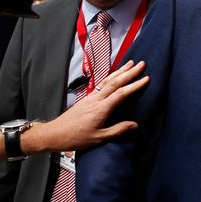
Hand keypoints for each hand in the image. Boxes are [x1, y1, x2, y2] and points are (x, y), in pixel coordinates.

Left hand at [32, 61, 148, 152]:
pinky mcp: (87, 98)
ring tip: (130, 63)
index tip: (146, 78)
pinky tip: (114, 74)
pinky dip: (111, 77)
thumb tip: (135, 124)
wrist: (54, 134)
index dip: (134, 85)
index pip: (121, 93)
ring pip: (107, 80)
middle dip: (129, 72)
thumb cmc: (76, 138)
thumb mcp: (98, 138)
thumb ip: (117, 130)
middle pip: (115, 82)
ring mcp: (90, 97)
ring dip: (120, 71)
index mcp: (101, 109)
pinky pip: (101, 84)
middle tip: (141, 64)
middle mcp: (96, 99)